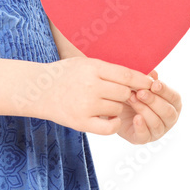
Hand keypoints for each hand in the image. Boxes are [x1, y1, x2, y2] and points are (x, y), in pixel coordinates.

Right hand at [37, 57, 154, 135]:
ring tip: (104, 103)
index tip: (151, 83)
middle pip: (125, 93)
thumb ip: (107, 68)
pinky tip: (110, 118)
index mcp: (92, 67)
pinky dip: (114, 123)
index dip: (142, 80)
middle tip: (121, 95)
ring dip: (117, 107)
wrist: (38, 90)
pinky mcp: (82, 122)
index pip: (126, 74)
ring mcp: (86, 105)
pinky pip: (110, 126)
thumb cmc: (64, 74)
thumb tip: (137, 75)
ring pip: (118, 108)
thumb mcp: (84, 62)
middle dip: (127, 95)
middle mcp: (90, 85)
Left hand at [114, 70, 180, 144]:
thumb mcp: (139, 83)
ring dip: (144, 110)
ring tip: (131, 99)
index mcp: (172, 103)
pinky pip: (145, 136)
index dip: (165, 91)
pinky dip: (141, 127)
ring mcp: (157, 131)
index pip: (174, 98)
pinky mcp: (143, 139)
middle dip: (153, 101)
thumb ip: (147, 78)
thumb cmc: (132, 93)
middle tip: (139, 92)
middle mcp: (168, 119)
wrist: (113, 105)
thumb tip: (152, 73)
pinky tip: (136, 118)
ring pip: (156, 123)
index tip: (154, 84)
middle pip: (167, 112)